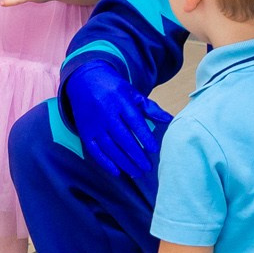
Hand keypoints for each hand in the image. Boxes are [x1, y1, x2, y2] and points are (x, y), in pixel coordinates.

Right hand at [62, 61, 173, 185]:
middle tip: (147, 167)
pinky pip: (94, 150)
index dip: (144, 136)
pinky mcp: (84, 132)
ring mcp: (93, 124)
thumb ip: (150, 107)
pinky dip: (105, 163)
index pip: (134, 121)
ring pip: (109, 147)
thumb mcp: (132, 93)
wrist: (84, 80)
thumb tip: (169, 120)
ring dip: (123, 162)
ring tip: (137, 172)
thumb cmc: (113, 88)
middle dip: (135, 154)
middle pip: (122, 137)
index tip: (154, 149)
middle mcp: (105, 112)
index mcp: (120, 100)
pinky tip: (117, 172)